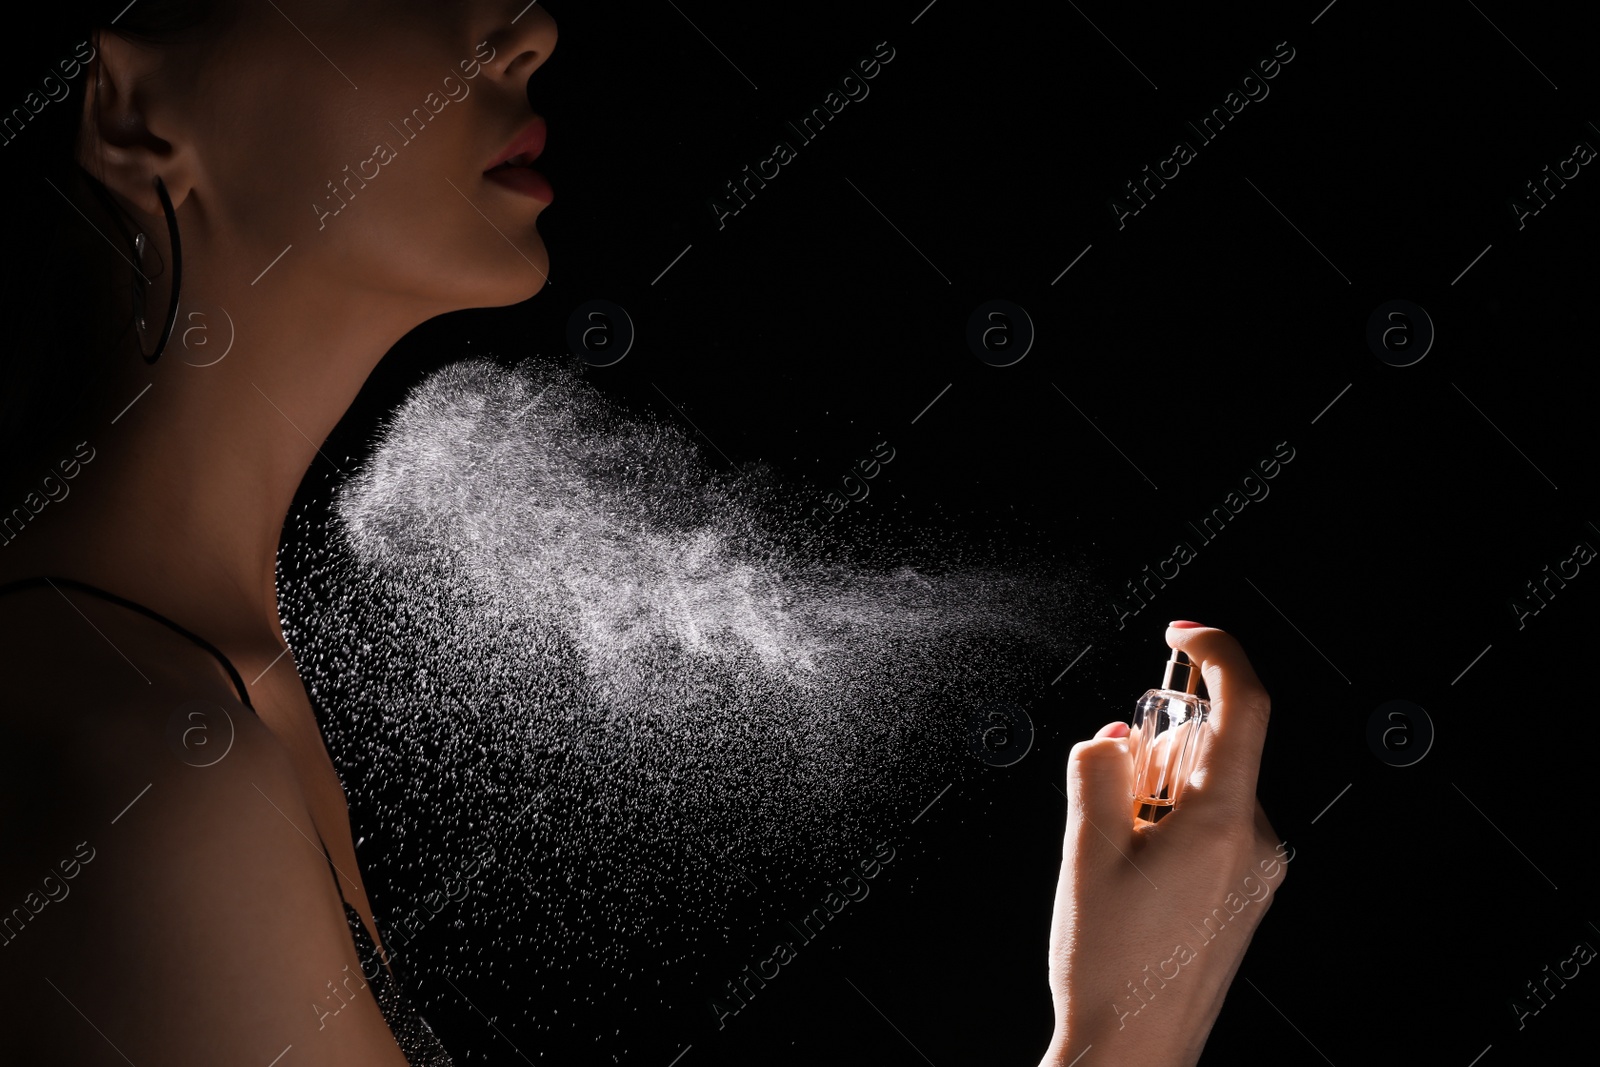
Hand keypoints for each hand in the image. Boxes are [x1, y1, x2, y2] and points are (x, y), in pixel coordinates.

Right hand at [1038, 623, 1289, 1066]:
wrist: (1134, 1052)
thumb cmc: (1112, 969)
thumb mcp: (1084, 851)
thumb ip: (1097, 772)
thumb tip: (1111, 736)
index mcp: (1224, 821)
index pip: (1244, 704)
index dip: (1215, 652)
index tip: (1182, 634)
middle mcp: (1255, 842)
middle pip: (1213, 748)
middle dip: (1155, 746)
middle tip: (1106, 789)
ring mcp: (1255, 872)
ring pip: (1206, 789)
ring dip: (1156, 793)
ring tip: (1112, 852)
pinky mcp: (1242, 894)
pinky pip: (1211, 827)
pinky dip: (1168, 824)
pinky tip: (1131, 871)